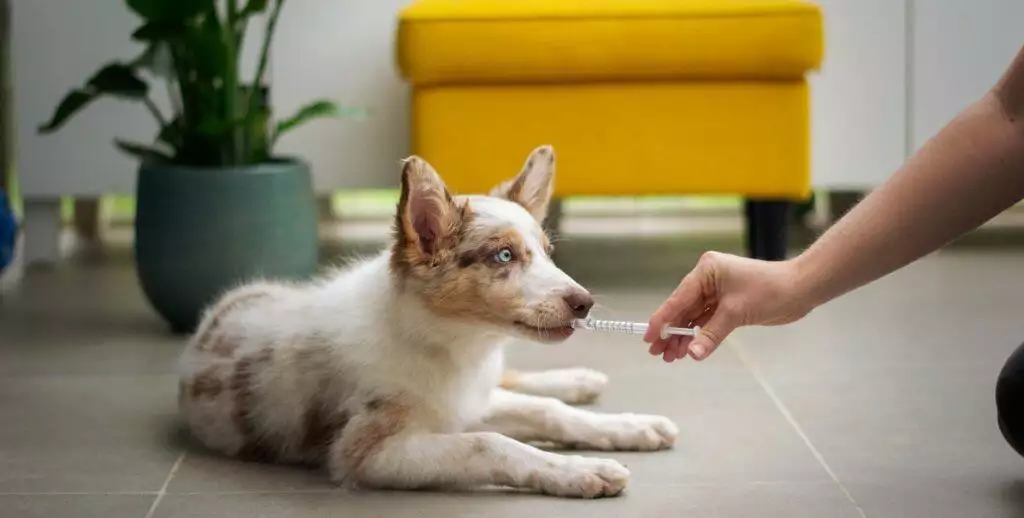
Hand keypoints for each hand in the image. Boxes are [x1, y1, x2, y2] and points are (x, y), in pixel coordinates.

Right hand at [643, 252, 813, 361]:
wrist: (800, 289)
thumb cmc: (770, 291)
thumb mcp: (736, 313)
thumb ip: (711, 334)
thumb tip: (693, 354)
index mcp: (706, 270)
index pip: (678, 298)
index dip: (662, 320)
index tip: (649, 337)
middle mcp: (708, 278)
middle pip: (683, 309)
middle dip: (671, 332)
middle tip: (658, 353)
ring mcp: (717, 291)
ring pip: (693, 317)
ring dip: (684, 337)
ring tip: (671, 357)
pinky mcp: (727, 304)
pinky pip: (706, 321)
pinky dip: (698, 335)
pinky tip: (689, 349)